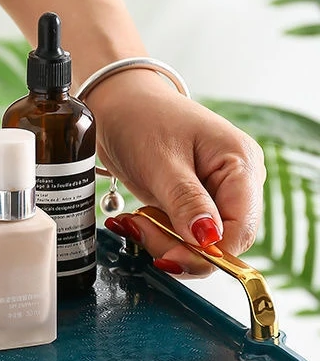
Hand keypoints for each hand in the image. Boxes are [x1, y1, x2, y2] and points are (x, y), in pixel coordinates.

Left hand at [87, 70, 265, 275]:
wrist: (117, 105)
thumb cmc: (141, 118)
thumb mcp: (161, 161)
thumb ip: (185, 201)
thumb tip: (208, 240)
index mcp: (241, 164)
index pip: (241, 229)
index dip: (208, 251)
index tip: (169, 255)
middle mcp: (235, 181)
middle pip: (222, 241)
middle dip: (180, 248)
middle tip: (141, 230)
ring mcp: (214, 192)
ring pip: (199, 243)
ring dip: (164, 241)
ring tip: (135, 221)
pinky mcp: (191, 202)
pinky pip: (182, 234)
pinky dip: (158, 234)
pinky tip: (138, 221)